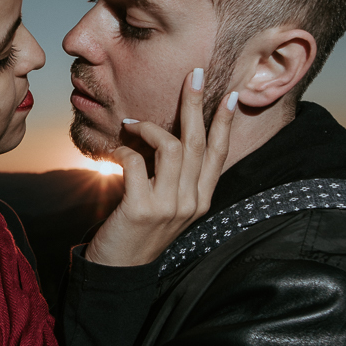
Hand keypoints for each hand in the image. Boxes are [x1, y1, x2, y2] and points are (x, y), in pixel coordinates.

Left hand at [85, 69, 235, 266]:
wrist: (119, 269)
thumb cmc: (139, 230)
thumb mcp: (167, 203)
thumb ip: (174, 176)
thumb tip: (165, 134)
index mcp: (201, 199)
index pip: (220, 154)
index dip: (225, 123)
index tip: (231, 95)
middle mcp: (191, 202)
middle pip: (199, 142)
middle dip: (196, 104)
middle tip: (194, 75)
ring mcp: (169, 206)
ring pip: (171, 147)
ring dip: (148, 127)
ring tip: (130, 125)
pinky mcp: (142, 208)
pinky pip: (136, 162)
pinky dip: (123, 150)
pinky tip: (114, 151)